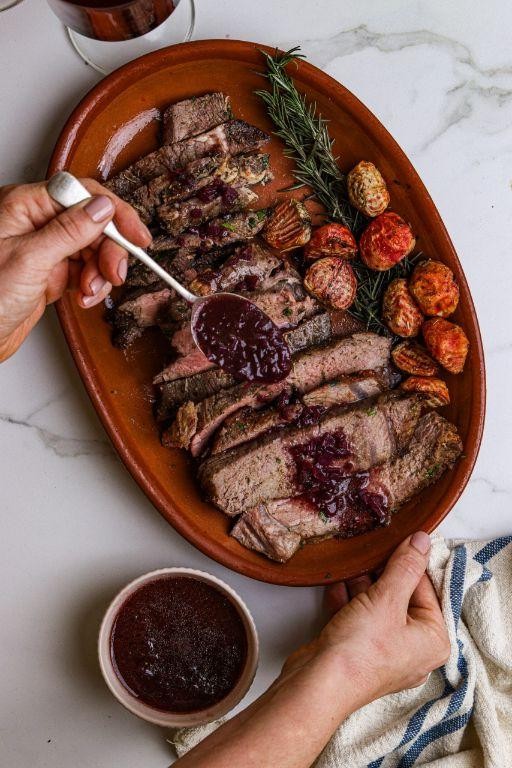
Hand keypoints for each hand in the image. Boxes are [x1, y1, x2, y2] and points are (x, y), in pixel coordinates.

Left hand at [0, 180, 150, 361]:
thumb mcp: (30, 260)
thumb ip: (69, 231)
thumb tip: (102, 208)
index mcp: (24, 206)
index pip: (81, 194)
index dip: (113, 212)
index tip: (136, 235)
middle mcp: (35, 223)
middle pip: (92, 223)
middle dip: (108, 250)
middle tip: (114, 274)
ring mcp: (43, 248)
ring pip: (92, 249)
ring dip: (100, 273)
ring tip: (90, 292)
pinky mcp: (49, 273)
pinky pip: (84, 271)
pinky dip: (91, 285)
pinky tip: (84, 298)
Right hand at [282, 532, 448, 704]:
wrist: (319, 684)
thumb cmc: (361, 650)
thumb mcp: (387, 599)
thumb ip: (406, 566)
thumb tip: (423, 540)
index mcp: (433, 639)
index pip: (427, 589)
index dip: (411, 562)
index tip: (398, 539)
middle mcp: (414, 649)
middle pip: (402, 597)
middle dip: (382, 573)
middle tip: (371, 550)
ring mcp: (385, 651)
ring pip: (377, 606)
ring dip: (361, 585)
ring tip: (350, 564)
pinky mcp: (359, 651)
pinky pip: (358, 618)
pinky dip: (348, 601)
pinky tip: (336, 583)